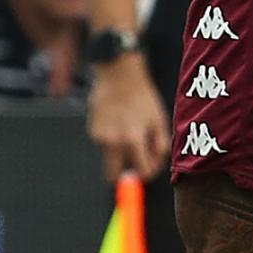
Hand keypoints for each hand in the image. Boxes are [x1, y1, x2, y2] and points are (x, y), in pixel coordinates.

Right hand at [87, 55, 169, 182]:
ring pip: (110, 159)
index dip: (149, 171)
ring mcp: (100, 137)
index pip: (142, 172)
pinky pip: (104, 145)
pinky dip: (112, 140)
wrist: (119, 76)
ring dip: (120, 153)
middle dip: (124, 175)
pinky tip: (118, 123)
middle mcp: (113, 142)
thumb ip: (160, 147)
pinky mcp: (92, 131)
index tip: (150, 165)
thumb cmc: (142, 98)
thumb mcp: (159, 121)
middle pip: (113, 177)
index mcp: (132, 140)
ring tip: (129, 131)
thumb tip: (154, 165)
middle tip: (134, 163)